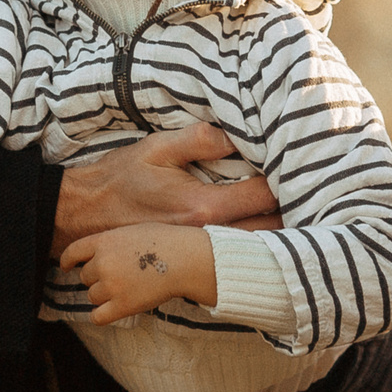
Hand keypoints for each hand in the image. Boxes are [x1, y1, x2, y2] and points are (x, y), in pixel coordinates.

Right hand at [51, 125, 279, 255]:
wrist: (86, 214)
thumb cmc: (120, 179)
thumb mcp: (156, 148)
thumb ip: (199, 139)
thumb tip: (236, 134)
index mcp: (202, 207)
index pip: (264, 198)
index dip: (287, 180)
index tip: (297, 165)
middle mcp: (206, 235)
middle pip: (268, 231)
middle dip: (289, 211)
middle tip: (305, 190)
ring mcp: (199, 250)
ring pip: (253, 246)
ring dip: (274, 229)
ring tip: (292, 207)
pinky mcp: (191, 257)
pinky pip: (232, 253)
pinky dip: (252, 241)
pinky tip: (261, 225)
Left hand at [59, 223, 216, 324]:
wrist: (186, 259)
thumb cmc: (167, 241)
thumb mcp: (133, 231)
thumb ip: (112, 241)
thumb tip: (100, 253)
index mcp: (104, 241)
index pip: (72, 252)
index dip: (67, 261)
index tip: (66, 267)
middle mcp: (102, 263)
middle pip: (85, 277)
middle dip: (98, 278)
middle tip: (120, 277)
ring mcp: (111, 285)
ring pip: (92, 296)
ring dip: (104, 295)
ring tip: (126, 289)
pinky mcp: (122, 306)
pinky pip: (98, 316)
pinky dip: (102, 315)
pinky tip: (111, 311)